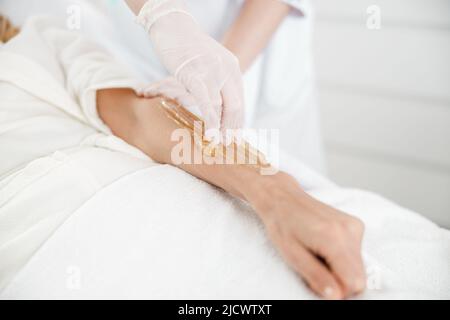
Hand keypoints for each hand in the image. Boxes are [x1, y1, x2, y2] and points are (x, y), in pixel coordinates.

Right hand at [137, 0, 244, 130]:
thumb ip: (217, 80)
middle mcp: (228, 70)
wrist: (172, 24)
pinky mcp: (196, 75)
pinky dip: (211, 120)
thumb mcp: (210, 62)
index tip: (233, 136)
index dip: (238, 122)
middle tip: (227, 144)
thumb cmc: (187, 46)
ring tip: (219, 143)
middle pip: (236, 107)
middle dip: (232, 128)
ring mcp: (213, 72)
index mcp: (233, 68)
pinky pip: (207, 103)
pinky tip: (210, 133)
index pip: (240, 101)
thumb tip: (217, 101)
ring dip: (222, 128)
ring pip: (224, 107)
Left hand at [247, 173, 365, 298]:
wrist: (283, 198)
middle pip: (359, 277)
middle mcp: (350, 230)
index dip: (338, 291)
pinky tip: (323, 246)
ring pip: (358, 267)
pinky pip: (355, 255)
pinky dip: (341, 257)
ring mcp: (355, 226)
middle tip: (315, 269)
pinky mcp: (356, 225)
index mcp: (334, 238)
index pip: (354, 282)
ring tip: (317, 254)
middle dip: (339, 281)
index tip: (320, 286)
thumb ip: (316, 277)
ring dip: (339, 269)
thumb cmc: (282, 225)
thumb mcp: (292, 255)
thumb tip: (336, 297)